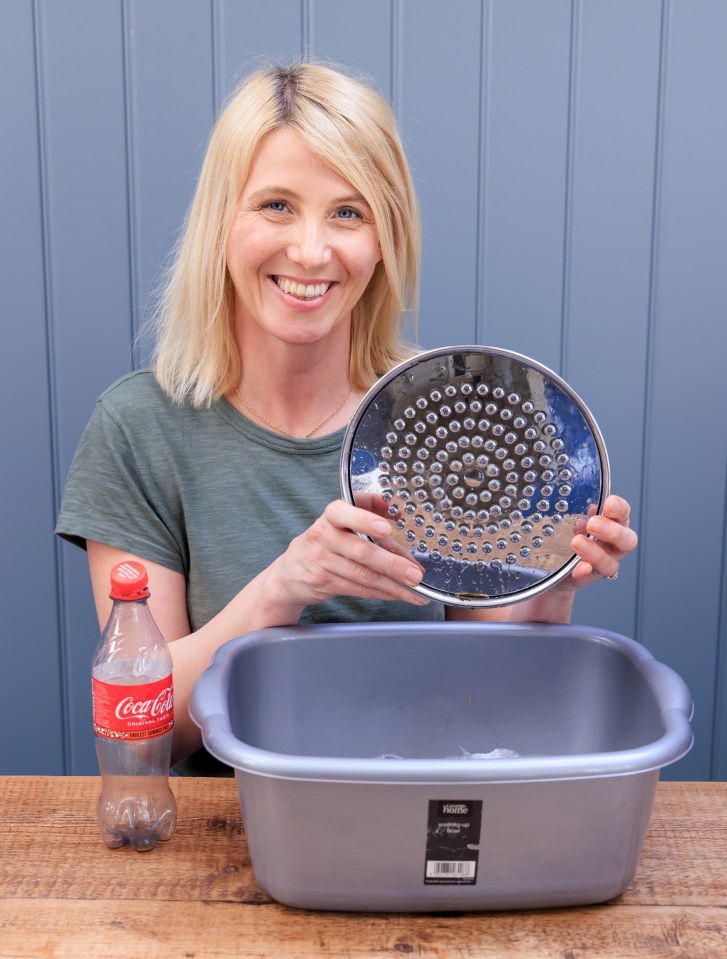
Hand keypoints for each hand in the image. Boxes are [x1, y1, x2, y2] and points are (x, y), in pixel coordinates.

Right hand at [264, 498, 427, 617]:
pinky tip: (398, 594)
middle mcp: (323, 536)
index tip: (386, 528)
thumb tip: (397, 508)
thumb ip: (366, 508)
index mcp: (331, 516)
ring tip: (415, 588)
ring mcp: (322, 562)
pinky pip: (359, 589)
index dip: (365, 520)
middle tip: (415, 573)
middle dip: (392, 564)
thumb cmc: (324, 541)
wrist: (290, 573)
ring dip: (393, 584)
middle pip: (361, 551)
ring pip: (363, 575)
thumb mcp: (339, 519)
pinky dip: (382, 592)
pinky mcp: (325, 583)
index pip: (344, 513)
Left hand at [560, 494, 638, 590]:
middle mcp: (613, 546)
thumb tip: (591, 506)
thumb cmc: (571, 536)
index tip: (610, 503)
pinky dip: (583, 571)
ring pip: (609, 563)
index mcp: (613, 526)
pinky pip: (587, 577)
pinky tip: (580, 567)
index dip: (620, 509)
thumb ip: (583, 512)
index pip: (623, 515)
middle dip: (611, 531)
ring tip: (577, 542)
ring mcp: (602, 564)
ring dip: (595, 552)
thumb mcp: (575, 519)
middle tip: (593, 523)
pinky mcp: (585, 577)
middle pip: (626, 541)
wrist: (557, 565)